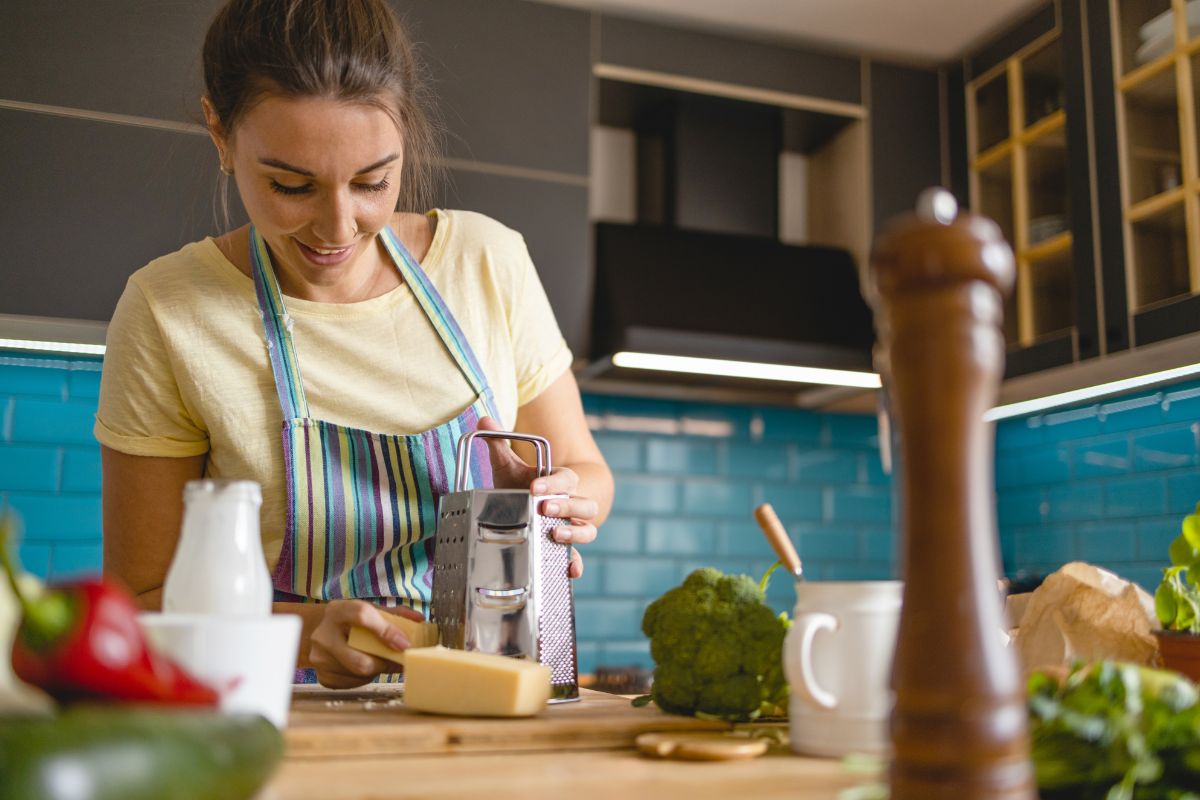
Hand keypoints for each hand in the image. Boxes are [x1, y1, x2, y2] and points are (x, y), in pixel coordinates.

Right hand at [308, 599, 423, 688]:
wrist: (319, 631)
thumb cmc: (349, 620)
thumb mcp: (369, 610)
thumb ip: (394, 614)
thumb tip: (420, 620)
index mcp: (338, 611)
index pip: (363, 616)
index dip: (387, 631)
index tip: (404, 644)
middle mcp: (324, 634)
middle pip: (360, 659)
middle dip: (386, 664)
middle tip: (400, 662)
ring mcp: (320, 658)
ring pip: (359, 674)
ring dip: (377, 671)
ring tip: (382, 661)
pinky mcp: (322, 676)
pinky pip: (352, 684)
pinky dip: (365, 678)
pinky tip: (366, 666)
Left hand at [476, 417, 596, 577]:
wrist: (542, 505)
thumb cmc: (527, 485)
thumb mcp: (512, 466)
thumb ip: (500, 445)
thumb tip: (484, 419)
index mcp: (562, 482)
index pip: (566, 479)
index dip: (553, 483)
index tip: (534, 486)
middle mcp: (573, 504)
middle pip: (584, 504)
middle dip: (565, 506)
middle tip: (543, 508)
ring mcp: (574, 527)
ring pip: (589, 530)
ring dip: (574, 532)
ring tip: (554, 533)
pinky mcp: (568, 548)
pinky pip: (578, 557)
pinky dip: (576, 564)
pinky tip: (570, 568)